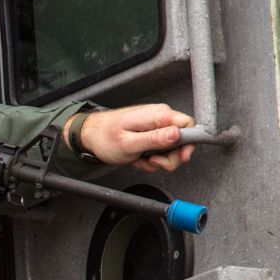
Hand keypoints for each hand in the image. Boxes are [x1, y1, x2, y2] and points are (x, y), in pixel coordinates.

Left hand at [69, 106, 194, 172]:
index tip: (181, 158)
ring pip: (170, 149)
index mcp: (156, 115)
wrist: (90, 135)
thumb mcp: (129, 143)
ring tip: (139, 160)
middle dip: (168, 158)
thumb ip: (154, 139)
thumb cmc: (103, 137)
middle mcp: (159, 117)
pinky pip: (160, 150)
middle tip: (151, 163)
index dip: (189, 144)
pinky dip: (150, 159)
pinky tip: (137, 158)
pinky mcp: (150, 133)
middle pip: (181, 141)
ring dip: (156, 161)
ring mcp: (155, 125)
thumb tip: (176, 134)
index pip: (188, 124)